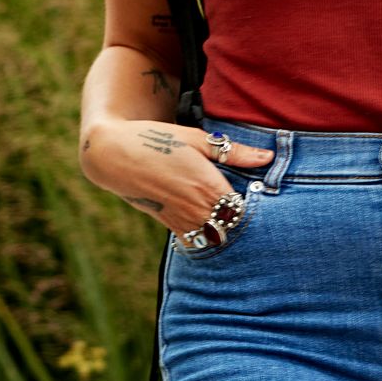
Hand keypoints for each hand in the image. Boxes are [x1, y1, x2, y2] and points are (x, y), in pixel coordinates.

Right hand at [78, 116, 271, 232]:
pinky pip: (196, 242)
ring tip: (223, 213)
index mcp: (209, 186)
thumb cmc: (155, 140)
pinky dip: (205, 237)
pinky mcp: (170, 225)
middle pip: (234, 225)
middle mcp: (198, 208)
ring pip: (217, 237)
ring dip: (224, 228)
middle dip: (239, 216)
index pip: (245, 206)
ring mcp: (183, 220)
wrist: (114, 154)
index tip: (251, 189)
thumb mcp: (195, 138)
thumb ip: (234, 151)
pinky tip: (206, 223)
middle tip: (238, 202)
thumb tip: (268, 157)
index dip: (252, 200)